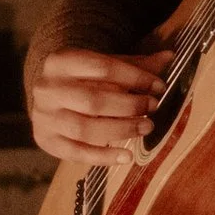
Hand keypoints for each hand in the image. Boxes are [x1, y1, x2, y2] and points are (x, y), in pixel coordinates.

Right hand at [29, 48, 169, 164]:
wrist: (48, 97)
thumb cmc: (83, 79)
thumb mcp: (104, 66)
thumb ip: (135, 65)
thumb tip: (169, 57)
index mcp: (61, 61)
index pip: (103, 67)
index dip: (135, 77)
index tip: (158, 86)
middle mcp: (47, 88)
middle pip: (93, 100)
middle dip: (129, 105)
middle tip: (153, 107)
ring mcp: (45, 117)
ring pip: (85, 128)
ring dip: (121, 130)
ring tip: (146, 127)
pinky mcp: (46, 141)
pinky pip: (77, 153)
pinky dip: (104, 157)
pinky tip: (127, 156)